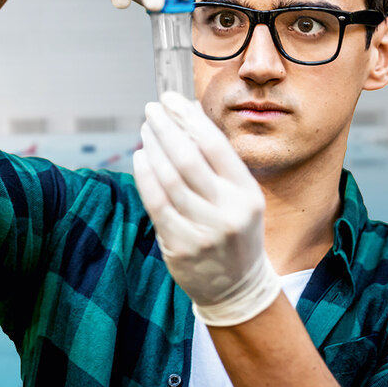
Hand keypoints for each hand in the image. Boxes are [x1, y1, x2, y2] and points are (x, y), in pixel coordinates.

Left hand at [132, 92, 281, 325]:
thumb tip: (187, 116)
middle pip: (188, 158)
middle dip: (166, 128)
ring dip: (152, 148)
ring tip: (146, 130)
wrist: (237, 287)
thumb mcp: (241, 197)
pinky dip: (145, 176)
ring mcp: (203, 231)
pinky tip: (140, 157)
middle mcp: (227, 211)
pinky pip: (156, 204)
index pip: (214, 145)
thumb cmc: (235, 230)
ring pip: (168, 179)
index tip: (171, 99)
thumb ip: (217, 163)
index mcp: (247, 193)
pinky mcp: (180, 247)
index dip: (189, 118)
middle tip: (152, 109)